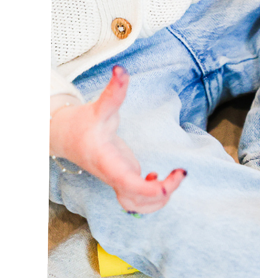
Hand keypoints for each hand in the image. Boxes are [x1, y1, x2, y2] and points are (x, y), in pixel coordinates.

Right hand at [49, 66, 186, 213]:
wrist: (62, 135)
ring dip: (158, 201)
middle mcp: (113, 177)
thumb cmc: (82, 123)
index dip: (154, 189)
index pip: (131, 187)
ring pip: (137, 207)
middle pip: (137, 203)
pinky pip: (136, 201)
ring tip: (170, 178)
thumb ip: (114, 91)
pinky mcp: (122, 180)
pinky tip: (156, 177)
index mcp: (108, 164)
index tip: (174, 178)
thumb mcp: (100, 107)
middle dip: (162, 194)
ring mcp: (117, 181)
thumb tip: (121, 69)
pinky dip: (151, 197)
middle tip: (179, 173)